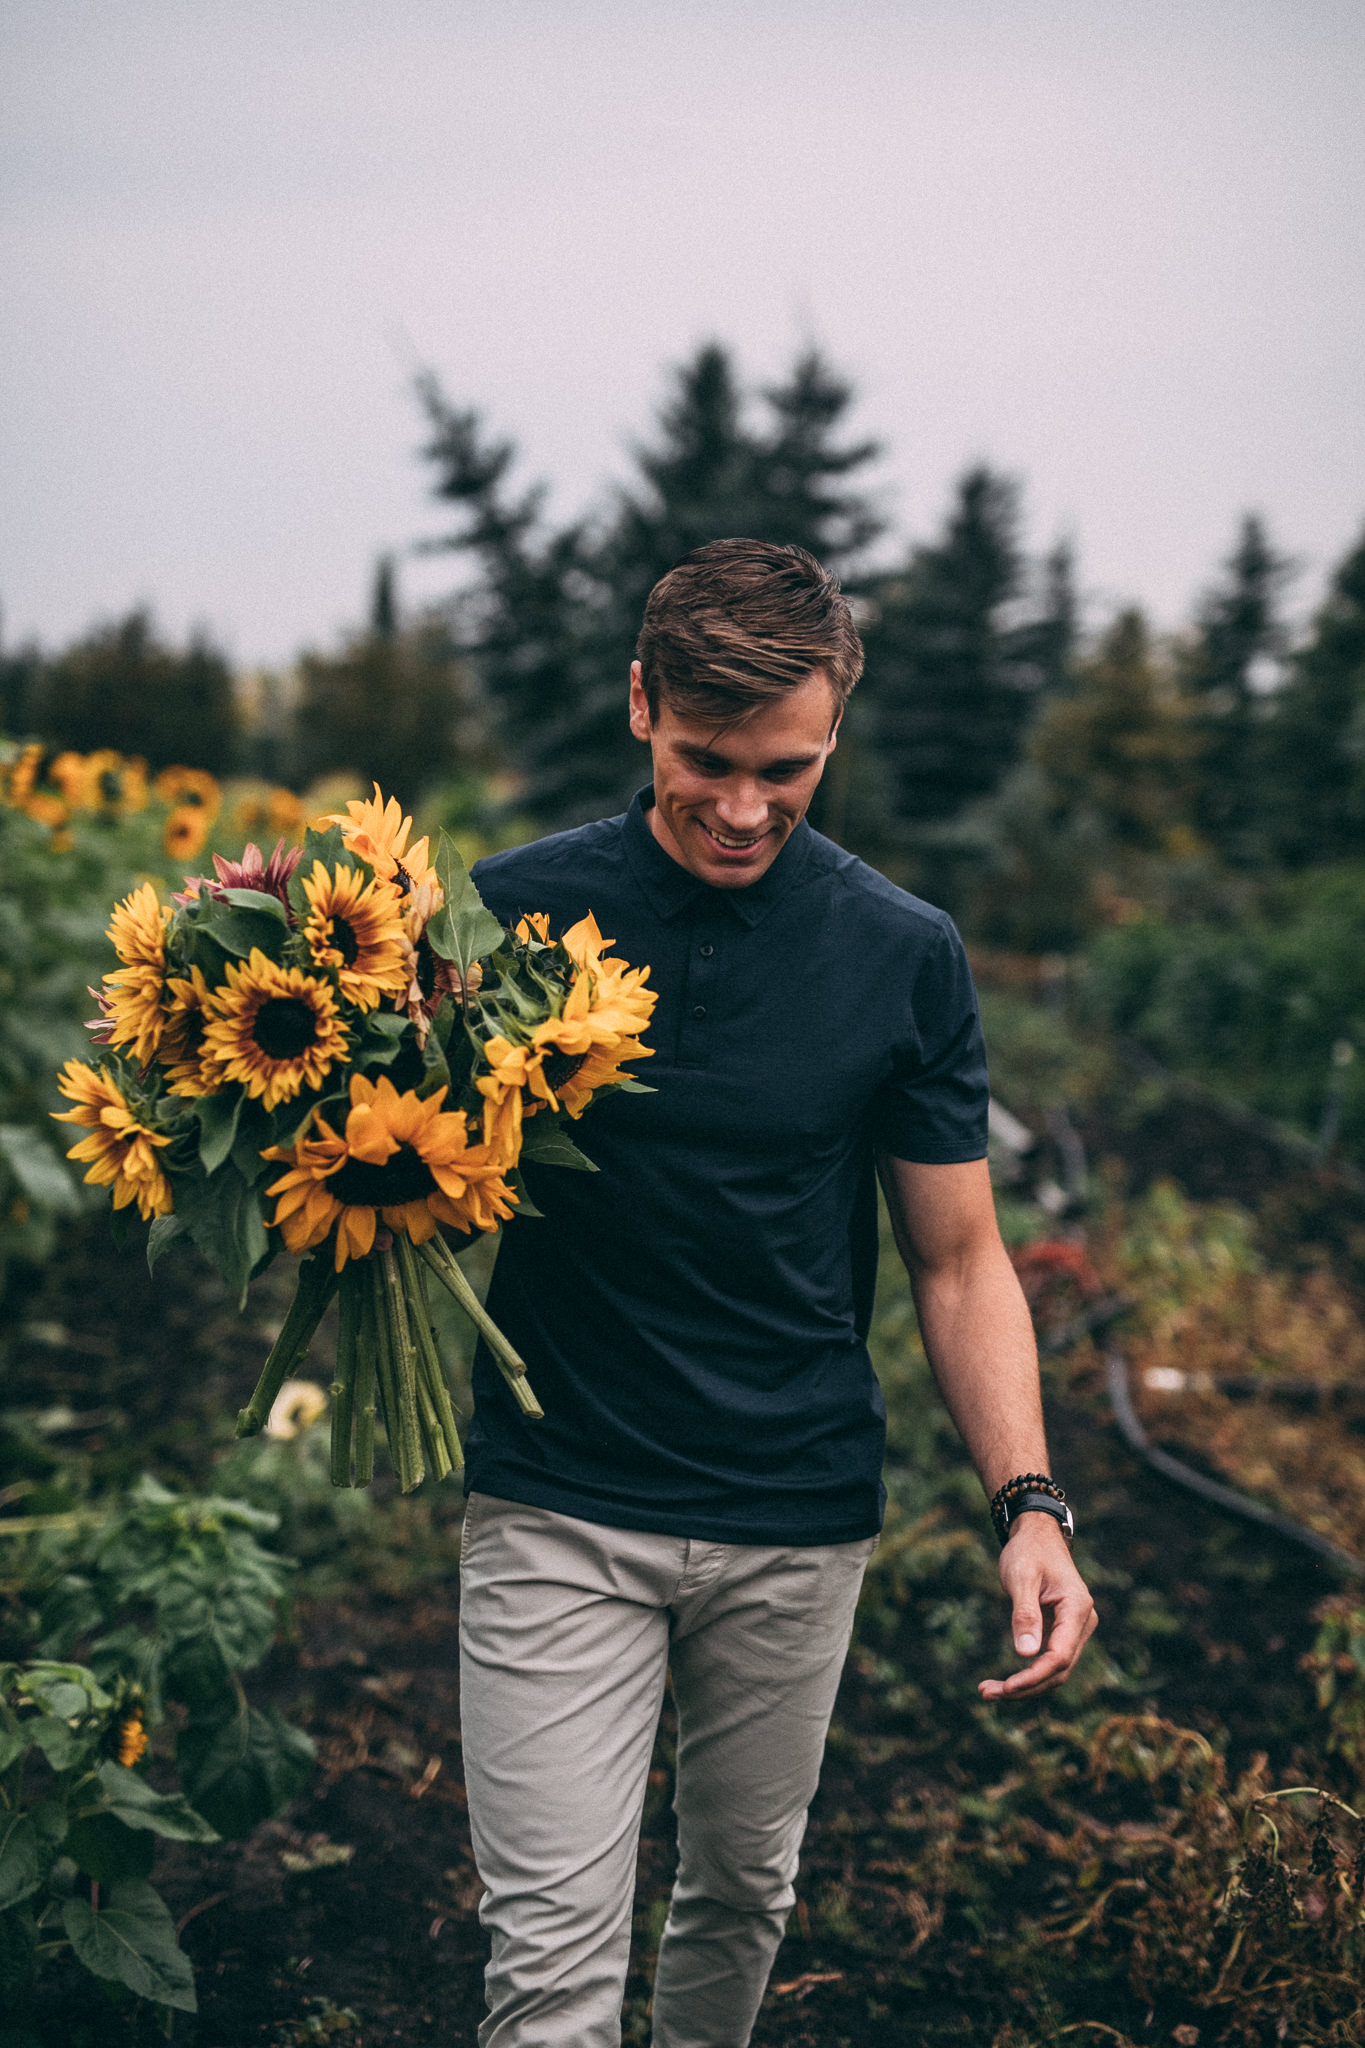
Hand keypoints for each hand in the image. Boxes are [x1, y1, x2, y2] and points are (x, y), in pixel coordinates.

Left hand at [977, 1514, 1096, 1701]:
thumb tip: (1025, 1655)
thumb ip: (1024, 1614)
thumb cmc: (1028, 1551)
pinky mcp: (1064, 1632)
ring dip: (1026, 1686)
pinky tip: (1004, 1682)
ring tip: (988, 1691)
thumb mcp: (1021, 1577)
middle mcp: (1083, 1622)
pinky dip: (1029, 1675)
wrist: (1037, 1535)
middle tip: (986, 1693)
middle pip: (1058, 1670)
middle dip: (1025, 1687)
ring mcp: (1076, 1629)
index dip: (1033, 1676)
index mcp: (1077, 1608)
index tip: (1006, 1687)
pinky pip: (1050, 1662)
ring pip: (1055, 1671)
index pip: (1059, 1656)